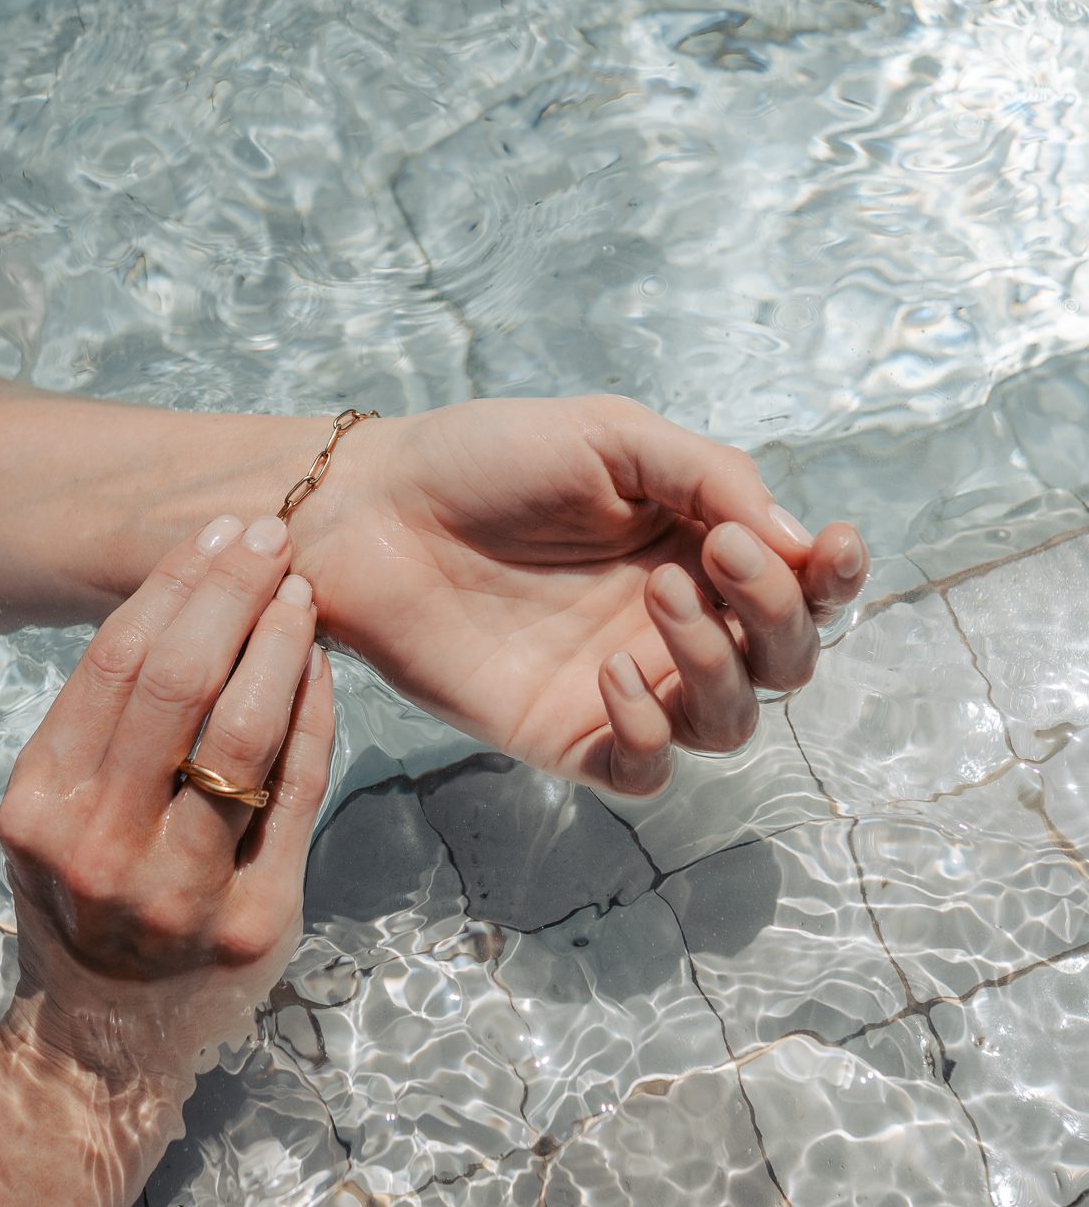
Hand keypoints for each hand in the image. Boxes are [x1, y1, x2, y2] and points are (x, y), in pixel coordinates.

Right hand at [0, 513, 332, 1097]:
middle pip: (177, 684)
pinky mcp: (257, 920)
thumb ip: (108, 726)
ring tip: (301, 588)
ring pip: (244, 733)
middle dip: (230, 592)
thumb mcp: (60, 815)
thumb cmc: (89, 900)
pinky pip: (299, 791)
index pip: (115, 664)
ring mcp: (181, 893)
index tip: (215, 532)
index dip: (174, 585)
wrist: (109, 1037)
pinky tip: (322, 664)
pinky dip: (316, 715)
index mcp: (39, 809)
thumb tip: (196, 598)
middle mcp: (101, 852)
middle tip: (271, 533)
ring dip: (280, 642)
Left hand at [299, 395, 865, 796]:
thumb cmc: (486, 460)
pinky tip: (611, 673)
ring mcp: (624, 685)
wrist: (372, 512)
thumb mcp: (611, 437)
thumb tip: (803, 542)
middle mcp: (673, 624)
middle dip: (774, 614)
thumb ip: (710, 476)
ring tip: (655, 595)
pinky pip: (647, 769)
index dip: (834, 577)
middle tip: (714, 558)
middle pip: (785, 661)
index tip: (828, 547)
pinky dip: (650, 732)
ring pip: (731, 721)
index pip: (803, 587)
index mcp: (696, 548)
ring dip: (717, 664)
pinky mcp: (567, 734)